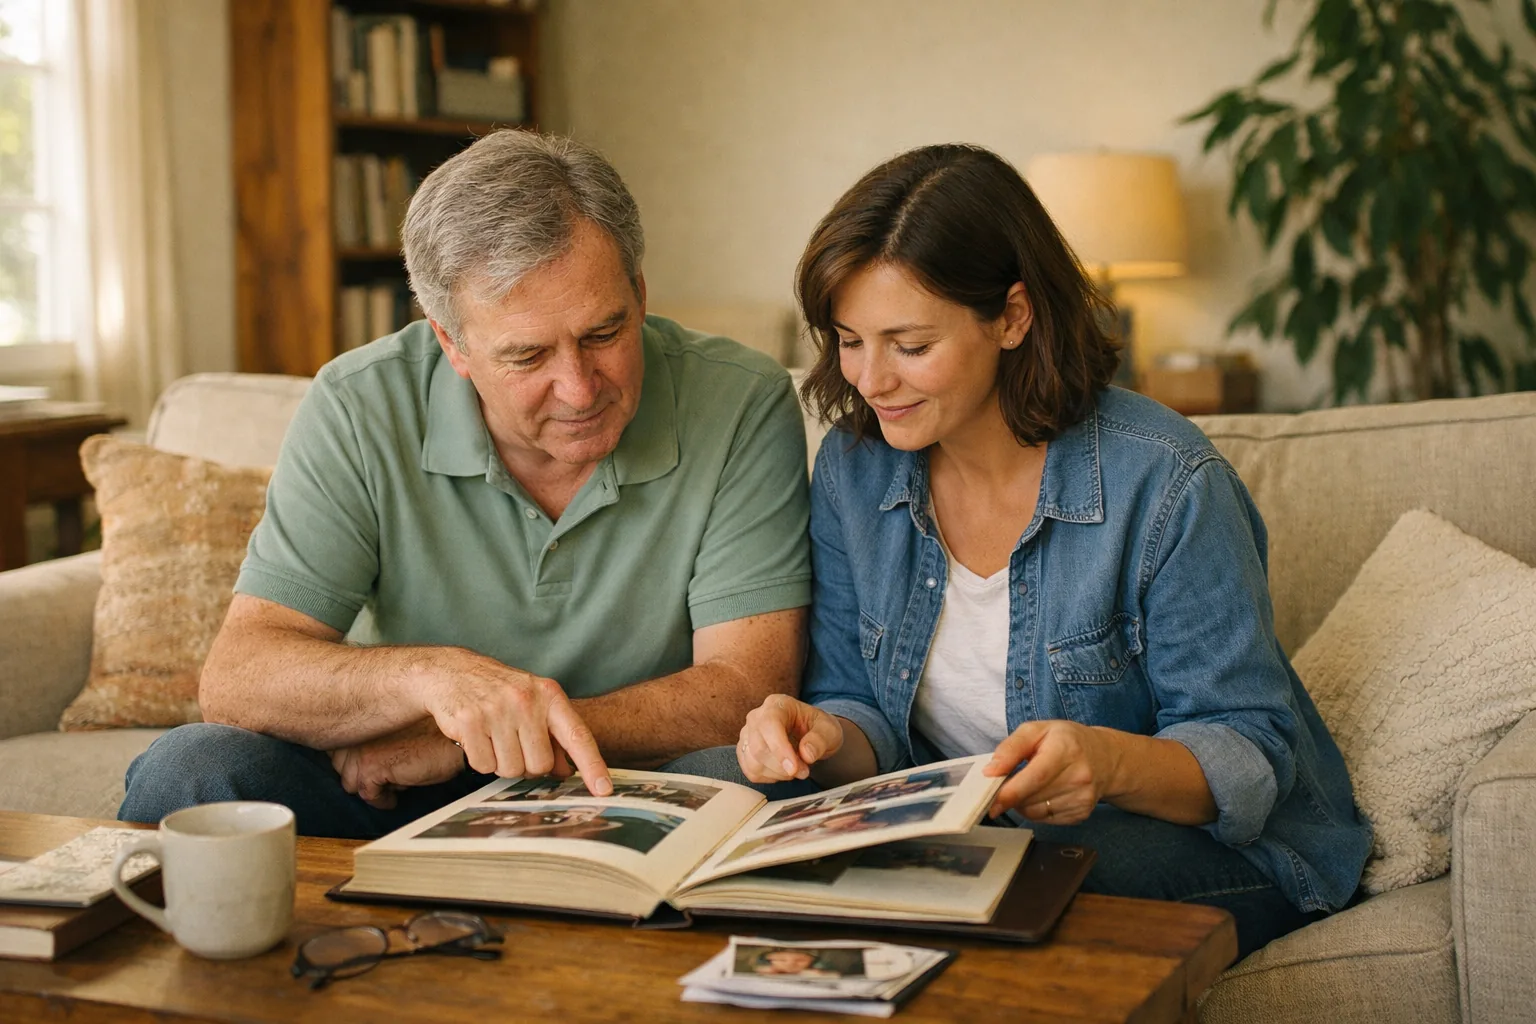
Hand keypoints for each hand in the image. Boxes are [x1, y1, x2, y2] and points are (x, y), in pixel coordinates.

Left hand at [330, 718, 466, 809]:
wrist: (457, 739)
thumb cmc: (435, 735)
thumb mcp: (398, 731)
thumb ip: (375, 738)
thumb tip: (356, 764)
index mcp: (363, 718)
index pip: (337, 747)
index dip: (356, 760)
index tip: (376, 763)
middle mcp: (357, 730)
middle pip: (340, 767)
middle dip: (363, 775)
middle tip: (389, 773)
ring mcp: (361, 747)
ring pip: (351, 784)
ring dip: (375, 787)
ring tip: (398, 780)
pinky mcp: (373, 765)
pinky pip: (368, 795)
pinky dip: (384, 799)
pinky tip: (400, 792)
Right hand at [422, 655, 611, 794]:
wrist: (452, 672)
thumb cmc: (499, 692)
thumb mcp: (533, 703)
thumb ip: (553, 736)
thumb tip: (567, 771)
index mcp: (549, 695)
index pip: (578, 736)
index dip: (593, 765)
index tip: (604, 789)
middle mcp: (526, 701)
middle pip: (540, 765)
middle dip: (527, 765)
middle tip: (513, 744)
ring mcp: (497, 711)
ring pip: (511, 770)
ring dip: (502, 763)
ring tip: (493, 738)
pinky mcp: (469, 722)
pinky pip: (483, 766)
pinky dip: (480, 760)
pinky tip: (476, 738)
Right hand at [736, 694, 843, 782]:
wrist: (811, 734)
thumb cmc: (818, 728)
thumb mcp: (829, 730)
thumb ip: (820, 740)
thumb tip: (806, 754)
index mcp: (777, 705)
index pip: (769, 725)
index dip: (780, 749)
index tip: (794, 769)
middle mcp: (757, 717)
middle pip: (759, 747)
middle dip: (782, 767)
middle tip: (804, 771)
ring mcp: (747, 734)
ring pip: (753, 762)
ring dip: (777, 773)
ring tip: (796, 769)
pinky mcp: (745, 751)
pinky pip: (751, 771)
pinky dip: (769, 777)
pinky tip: (783, 771)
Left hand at [983, 720, 1124, 822]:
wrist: (1105, 758)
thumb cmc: (1067, 741)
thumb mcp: (1036, 730)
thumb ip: (1011, 748)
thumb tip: (991, 771)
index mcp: (1066, 750)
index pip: (1035, 777)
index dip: (1010, 792)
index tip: (992, 800)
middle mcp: (1078, 777)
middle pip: (1032, 798)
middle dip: (1011, 796)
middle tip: (1005, 785)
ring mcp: (1082, 798)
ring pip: (1036, 812)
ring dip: (1022, 804)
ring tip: (1029, 785)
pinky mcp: (1081, 814)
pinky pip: (1045, 820)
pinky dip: (1035, 810)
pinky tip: (1042, 794)